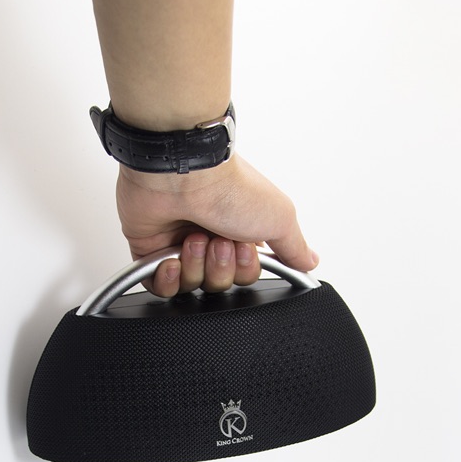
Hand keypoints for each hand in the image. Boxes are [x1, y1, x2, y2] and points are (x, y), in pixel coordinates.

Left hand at [116, 153, 318, 296]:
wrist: (181, 175)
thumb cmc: (229, 189)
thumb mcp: (279, 217)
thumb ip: (294, 246)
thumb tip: (309, 261)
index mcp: (240, 232)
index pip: (245, 275)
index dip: (244, 270)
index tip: (243, 248)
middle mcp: (211, 237)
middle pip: (220, 283)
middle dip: (220, 267)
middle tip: (218, 240)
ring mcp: (179, 243)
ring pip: (191, 285)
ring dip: (195, 265)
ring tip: (192, 237)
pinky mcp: (151, 250)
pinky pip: (158, 286)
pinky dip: (166, 279)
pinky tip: (171, 260)